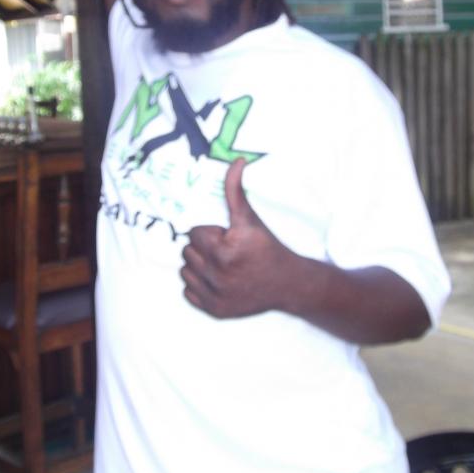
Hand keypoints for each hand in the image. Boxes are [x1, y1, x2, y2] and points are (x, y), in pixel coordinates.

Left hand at [182, 159, 300, 318]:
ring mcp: (217, 295)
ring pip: (185, 272)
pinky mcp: (215, 311)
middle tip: (224, 250)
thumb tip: (235, 161)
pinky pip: (188, 293)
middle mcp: (219, 273)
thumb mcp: (250, 218)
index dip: (211, 233)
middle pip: (187, 252)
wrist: (288, 283)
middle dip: (203, 248)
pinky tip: (218, 281)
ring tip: (221, 264)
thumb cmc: (267, 247)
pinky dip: (199, 286)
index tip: (226, 237)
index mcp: (225, 248)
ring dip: (199, 266)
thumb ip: (235, 189)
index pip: (194, 233)